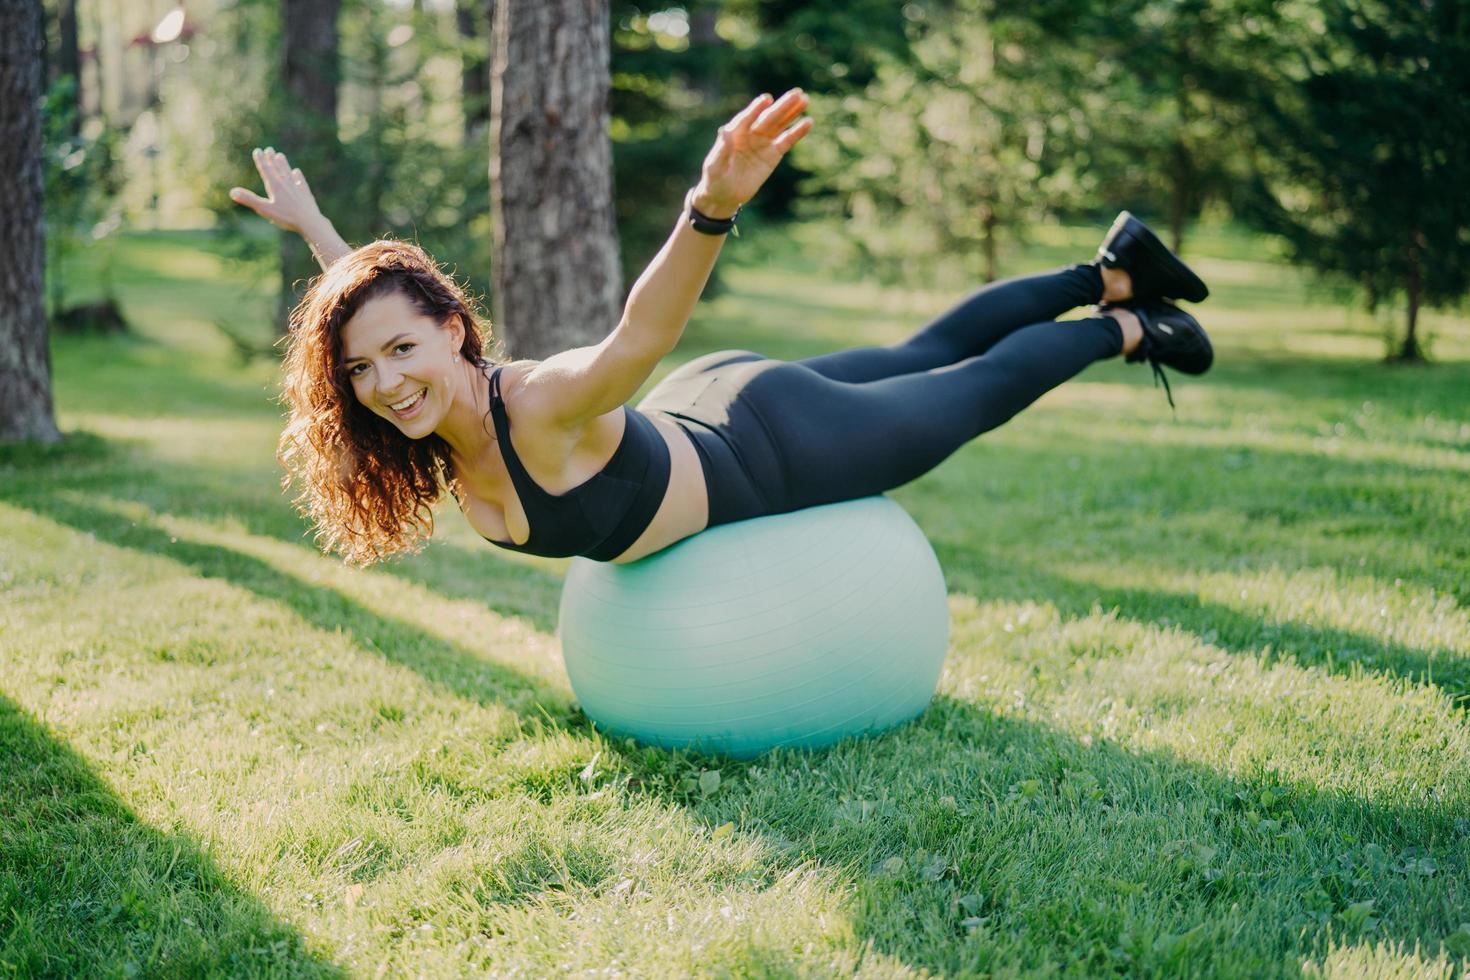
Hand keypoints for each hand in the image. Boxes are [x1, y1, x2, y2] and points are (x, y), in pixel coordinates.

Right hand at [229, 147, 323, 234]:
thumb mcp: (265, 209)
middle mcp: (286, 184)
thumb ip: (249, 200)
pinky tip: (297, 172)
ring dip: (283, 164)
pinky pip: (300, 182)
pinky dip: (298, 176)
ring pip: (288, 173)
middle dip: (271, 159)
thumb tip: (232, 192)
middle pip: (277, 169)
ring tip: (280, 155)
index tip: (257, 150)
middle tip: (269, 149)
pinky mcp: (306, 194)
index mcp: (275, 186)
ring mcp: (297, 188)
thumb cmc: (286, 217)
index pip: (266, 170)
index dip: (261, 160)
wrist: (310, 222)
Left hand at [693, 88, 813, 216]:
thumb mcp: (715, 166)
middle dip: (782, 106)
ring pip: (780, 124)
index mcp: (735, 133)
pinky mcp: (773, 154)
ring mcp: (763, 142)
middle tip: (796, 93)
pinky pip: (787, 141)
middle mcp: (751, 133)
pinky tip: (808, 122)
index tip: (767, 99)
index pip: (747, 118)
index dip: (756, 108)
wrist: (724, 194)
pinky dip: (797, 132)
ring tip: (805, 100)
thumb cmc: (715, 178)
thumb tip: (725, 131)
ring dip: (792, 112)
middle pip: (768, 117)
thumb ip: (721, 150)